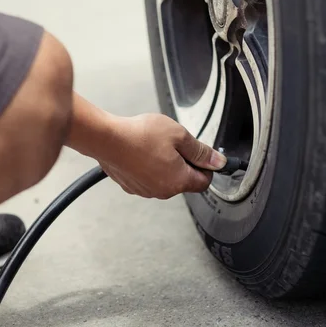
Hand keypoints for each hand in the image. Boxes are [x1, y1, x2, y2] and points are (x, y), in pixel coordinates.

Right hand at [96, 114, 226, 198]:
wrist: (106, 138)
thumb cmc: (141, 135)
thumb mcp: (179, 136)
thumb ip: (201, 151)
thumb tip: (219, 163)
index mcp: (179, 181)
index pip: (204, 182)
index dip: (206, 166)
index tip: (200, 153)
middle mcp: (163, 191)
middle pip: (184, 181)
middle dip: (184, 163)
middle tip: (174, 143)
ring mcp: (145, 190)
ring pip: (165, 179)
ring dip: (166, 165)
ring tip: (154, 145)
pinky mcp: (131, 186)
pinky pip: (148, 178)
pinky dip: (149, 167)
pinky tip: (142, 151)